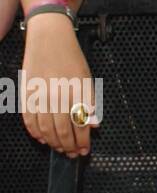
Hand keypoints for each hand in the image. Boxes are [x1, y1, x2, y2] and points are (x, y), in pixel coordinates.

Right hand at [21, 17, 95, 157]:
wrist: (49, 38)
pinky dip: (35, 132)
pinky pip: (29, 119)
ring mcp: (39, 96)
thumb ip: (90, 101)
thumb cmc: (71, 57)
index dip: (82, 140)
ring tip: (60, 149)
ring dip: (53, 142)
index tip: (85, 150)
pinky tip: (42, 139)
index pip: (79, 124)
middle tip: (73, 154)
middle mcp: (56, 96)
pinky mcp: (26, 95)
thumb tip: (94, 124)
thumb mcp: (87, 77)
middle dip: (68, 145)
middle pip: (61, 130)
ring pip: (45, 128)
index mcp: (74, 92)